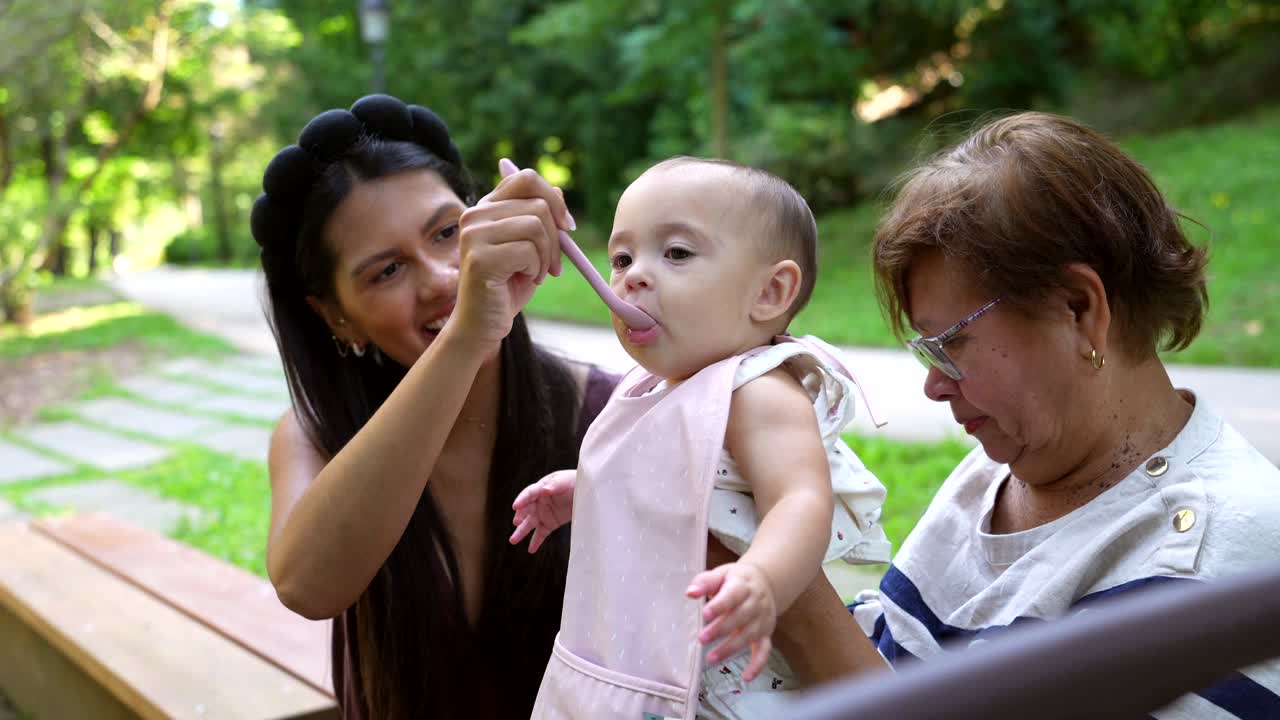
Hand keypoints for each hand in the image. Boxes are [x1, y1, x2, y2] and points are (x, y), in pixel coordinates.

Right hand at [451, 161, 572, 351]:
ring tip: (537, 274)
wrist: (482, 324)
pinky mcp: (480, 258)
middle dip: (557, 238)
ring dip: (547, 256)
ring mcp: (474, 235)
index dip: (554, 200)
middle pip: (538, 205)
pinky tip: (526, 281)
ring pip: (536, 226)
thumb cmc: (507, 286)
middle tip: (553, 265)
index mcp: (486, 207)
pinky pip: (528, 251)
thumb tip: (557, 191)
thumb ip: (539, 218)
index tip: (567, 226)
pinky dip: (536, 269)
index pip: (525, 178)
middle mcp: (475, 215)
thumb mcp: (529, 247)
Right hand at [510, 469, 575, 552]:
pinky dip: (536, 542)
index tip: (515, 506)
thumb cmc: (575, 481)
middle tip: (516, 522)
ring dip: (521, 532)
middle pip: (526, 509)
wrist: (587, 491)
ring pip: (529, 524)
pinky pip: (541, 533)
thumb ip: (556, 484)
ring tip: (513, 540)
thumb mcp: (566, 480)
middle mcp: (539, 501)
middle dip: (520, 516)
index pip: (529, 493)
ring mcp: (544, 513)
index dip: (522, 499)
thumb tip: (545, 489)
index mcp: (541, 488)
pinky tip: (531, 550)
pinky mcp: (550, 523)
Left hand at [687, 560, 776, 681]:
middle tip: (701, 639)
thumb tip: (690, 593)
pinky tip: (746, 677)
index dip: (719, 605)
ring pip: (749, 635)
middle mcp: (756, 603)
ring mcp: (762, 620)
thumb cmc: (736, 579)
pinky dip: (758, 665)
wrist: (765, 581)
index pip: (732, 595)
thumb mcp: (721, 574)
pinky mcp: (766, 633)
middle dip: (720, 630)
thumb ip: (705, 582)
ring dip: (730, 648)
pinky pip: (764, 650)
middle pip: (740, 617)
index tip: (705, 614)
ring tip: (711, 658)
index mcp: (743, 585)